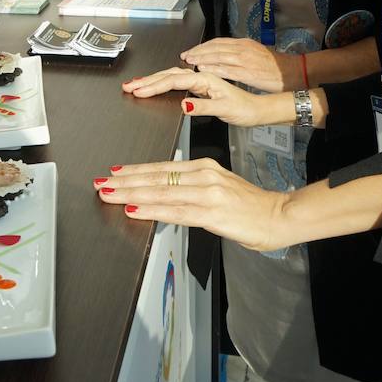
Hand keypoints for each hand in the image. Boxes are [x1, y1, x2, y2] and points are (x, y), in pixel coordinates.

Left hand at [93, 157, 288, 251]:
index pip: (162, 168)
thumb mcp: (220, 189)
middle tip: (102, 182)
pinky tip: (134, 210)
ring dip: (131, 194)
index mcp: (204, 166)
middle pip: (156, 178)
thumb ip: (194, 189)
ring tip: (109, 194)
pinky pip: (174, 211)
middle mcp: (203, 174)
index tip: (115, 173)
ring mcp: (206, 192)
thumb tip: (168, 196)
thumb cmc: (251, 207)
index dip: (135, 171)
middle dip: (125, 181)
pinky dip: (151, 210)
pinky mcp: (211, 212)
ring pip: (160, 192)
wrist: (279, 216)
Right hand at [123, 67, 266, 127]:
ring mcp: (200, 81)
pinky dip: (162, 83)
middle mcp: (201, 77)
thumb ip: (202, 107)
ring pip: (170, 77)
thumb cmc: (244, 109)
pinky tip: (156, 85)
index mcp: (205, 80)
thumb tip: (183, 104)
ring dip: (152, 81)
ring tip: (135, 85)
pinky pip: (176, 82)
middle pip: (168, 76)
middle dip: (146, 81)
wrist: (257, 109)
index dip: (154, 86)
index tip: (139, 90)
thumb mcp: (224, 110)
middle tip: (128, 86)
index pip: (173, 81)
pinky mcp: (200, 87)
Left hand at [181, 38, 290, 91]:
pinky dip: (213, 69)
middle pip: (215, 48)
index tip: (192, 51)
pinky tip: (203, 70)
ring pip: (218, 57)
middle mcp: (242, 49)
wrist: (292, 72)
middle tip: (185, 55)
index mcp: (244, 44)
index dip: (203, 46)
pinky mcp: (247, 72)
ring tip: (190, 61)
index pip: (218, 42)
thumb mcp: (255, 54)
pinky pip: (226, 70)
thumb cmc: (275, 66)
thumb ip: (239, 54)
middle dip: (198, 51)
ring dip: (202, 59)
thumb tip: (224, 57)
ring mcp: (244, 60)